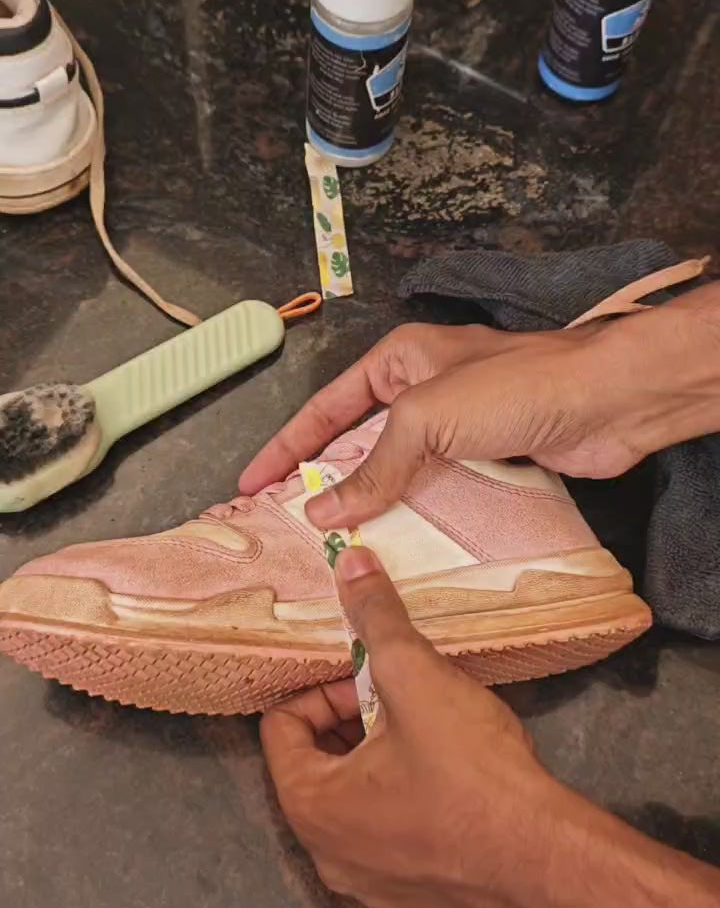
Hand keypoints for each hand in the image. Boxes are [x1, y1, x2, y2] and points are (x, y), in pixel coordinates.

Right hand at [240, 318, 649, 529]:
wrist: (606, 402)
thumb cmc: (512, 389)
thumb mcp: (426, 417)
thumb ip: (373, 465)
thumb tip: (322, 510)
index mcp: (399, 359)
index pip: (327, 407)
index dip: (287, 446)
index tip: (252, 483)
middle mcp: (424, 390)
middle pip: (359, 440)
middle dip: (325, 478)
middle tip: (287, 523)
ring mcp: (458, 427)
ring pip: (399, 471)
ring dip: (371, 504)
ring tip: (333, 545)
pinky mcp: (488, 461)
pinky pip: (437, 492)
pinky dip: (416, 517)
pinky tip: (395, 548)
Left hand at [261, 549, 719, 907]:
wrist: (548, 863)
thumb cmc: (471, 772)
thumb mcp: (417, 677)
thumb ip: (378, 618)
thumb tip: (350, 562)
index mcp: (311, 808)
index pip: (281, 729)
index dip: (324, 690)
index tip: (370, 679)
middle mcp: (328, 860)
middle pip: (318, 770)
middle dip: (354, 726)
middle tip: (404, 703)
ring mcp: (373, 895)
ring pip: (359, 813)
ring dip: (382, 769)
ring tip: (432, 741)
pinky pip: (398, 851)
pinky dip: (412, 817)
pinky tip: (457, 795)